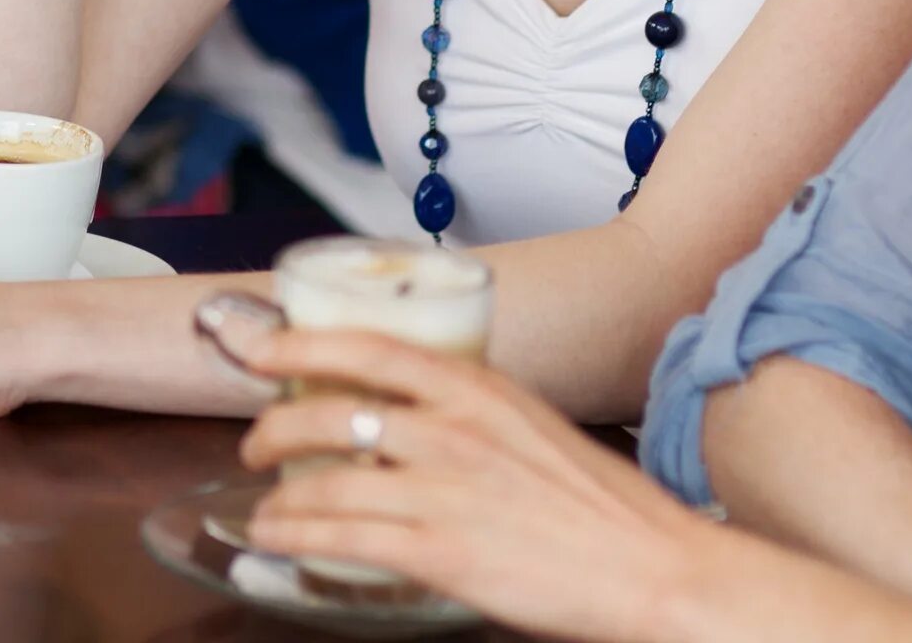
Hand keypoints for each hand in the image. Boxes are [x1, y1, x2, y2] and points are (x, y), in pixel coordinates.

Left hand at [232, 327, 710, 642]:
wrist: (656, 569)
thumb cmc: (602, 506)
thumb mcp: (531, 426)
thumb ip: (469, 412)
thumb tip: (413, 415)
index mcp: (479, 388)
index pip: (369, 346)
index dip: (301, 342)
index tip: (260, 347)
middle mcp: (454, 429)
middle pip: (330, 410)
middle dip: (274, 425)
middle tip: (255, 440)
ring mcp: (444, 490)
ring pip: (326, 479)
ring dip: (277, 493)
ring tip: (262, 504)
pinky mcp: (441, 551)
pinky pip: (341, 537)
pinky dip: (293, 534)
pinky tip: (274, 536)